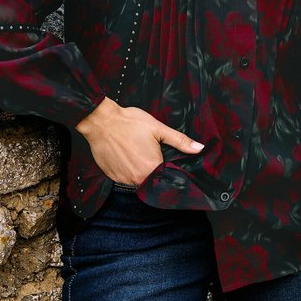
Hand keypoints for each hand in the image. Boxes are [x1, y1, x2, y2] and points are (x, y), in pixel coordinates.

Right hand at [75, 97, 203, 187]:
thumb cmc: (129, 123)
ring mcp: (123, 178)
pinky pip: (124, 177)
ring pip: (138, 179)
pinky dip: (127, 169)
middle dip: (153, 169)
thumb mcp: (158, 128)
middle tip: (148, 152)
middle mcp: (137, 178)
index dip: (168, 169)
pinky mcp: (112, 176)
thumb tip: (199, 148)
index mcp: (151, 168)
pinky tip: (126, 155)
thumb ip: (180, 141)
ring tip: (136, 152)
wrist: (100, 121)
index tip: (164, 160)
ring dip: (140, 170)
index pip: (166, 178)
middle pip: (152, 180)